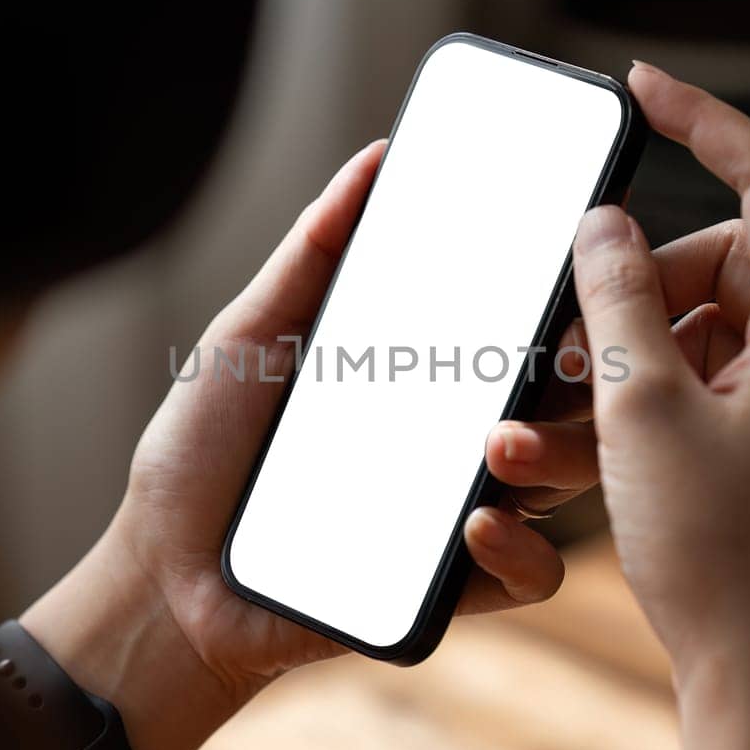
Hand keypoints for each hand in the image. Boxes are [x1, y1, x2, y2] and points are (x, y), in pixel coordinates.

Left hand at [22, 140, 565, 749]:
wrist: (161, 577)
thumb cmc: (201, 455)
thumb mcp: (250, 337)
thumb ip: (312, 257)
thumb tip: (374, 161)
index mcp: (422, 376)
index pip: (520, 330)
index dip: (567, 300)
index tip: (585, 262)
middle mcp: (455, 439)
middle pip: (564, 400)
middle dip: (587, 370)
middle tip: (575, 349)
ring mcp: (458, 513)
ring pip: (561, 482)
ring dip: (556, 456)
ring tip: (500, 443)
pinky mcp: (448, 588)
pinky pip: (528, 575)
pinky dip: (522, 553)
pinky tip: (476, 526)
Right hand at [565, 61, 749, 749]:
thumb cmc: (714, 543)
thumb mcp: (642, 405)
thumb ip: (616, 298)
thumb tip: (601, 224)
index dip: (702, 119)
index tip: (637, 84)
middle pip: (707, 260)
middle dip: (624, 289)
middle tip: (566, 339)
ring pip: (685, 327)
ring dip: (612, 359)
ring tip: (545, 419)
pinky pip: (686, 382)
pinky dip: (630, 401)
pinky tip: (571, 451)